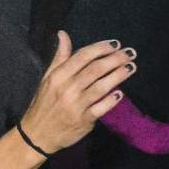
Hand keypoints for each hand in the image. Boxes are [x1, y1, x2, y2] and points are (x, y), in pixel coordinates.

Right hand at [21, 32, 137, 153]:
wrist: (38, 134)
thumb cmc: (44, 103)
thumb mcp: (48, 78)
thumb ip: (59, 57)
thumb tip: (63, 34)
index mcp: (58, 76)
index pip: (82, 56)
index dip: (100, 48)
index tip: (115, 43)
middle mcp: (67, 88)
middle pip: (95, 70)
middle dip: (115, 59)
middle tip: (130, 53)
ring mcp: (76, 105)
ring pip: (101, 87)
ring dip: (118, 76)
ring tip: (131, 67)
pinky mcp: (84, 121)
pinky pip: (101, 108)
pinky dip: (111, 100)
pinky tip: (121, 93)